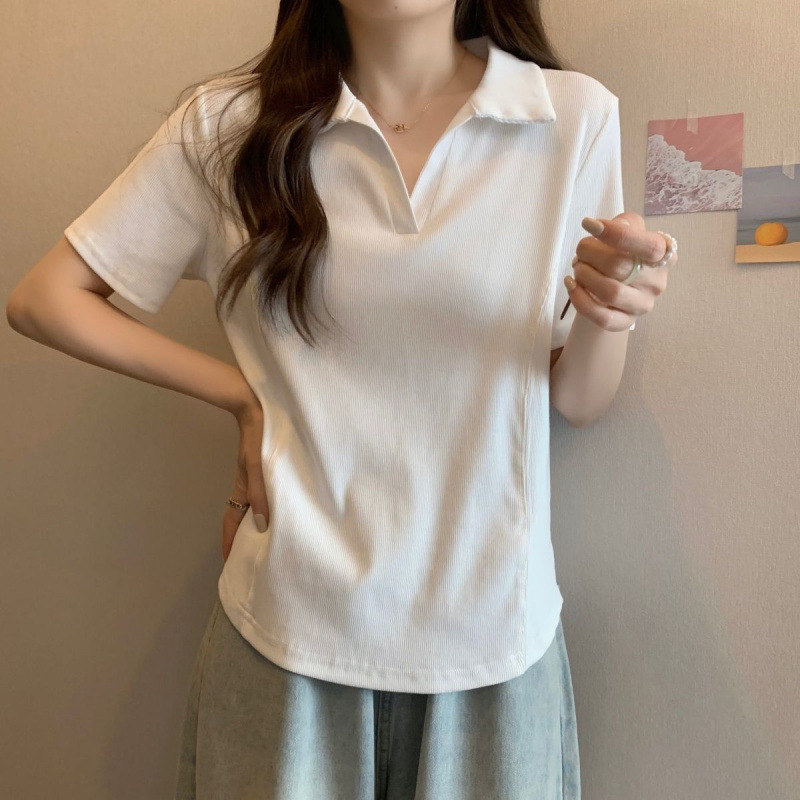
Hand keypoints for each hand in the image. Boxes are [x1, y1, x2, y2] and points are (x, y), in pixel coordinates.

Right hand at [222, 402, 269, 563]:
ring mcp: (261, 481)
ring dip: (264, 526)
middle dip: (248, 540)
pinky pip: (272, 497)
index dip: (230, 544)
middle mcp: (250, 489)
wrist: (261, 410)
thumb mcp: (257, 467)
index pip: (232, 524)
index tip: (230, 563)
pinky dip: (277, 509)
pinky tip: (289, 514)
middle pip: (246, 520)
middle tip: (256, 560)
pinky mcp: (273, 473)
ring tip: (275, 544)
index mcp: (242, 490)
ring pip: (260, 509)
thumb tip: (263, 526)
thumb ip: (261, 494)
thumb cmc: (257, 437)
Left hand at [563, 212, 675, 330]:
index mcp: (665, 255)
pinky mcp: (626, 322)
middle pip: (620, 266)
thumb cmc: (626, 253)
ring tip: (577, 267)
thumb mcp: (631, 230)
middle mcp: (657, 281)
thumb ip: (624, 223)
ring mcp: (642, 304)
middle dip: (590, 253)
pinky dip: (580, 299)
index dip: (616, 234)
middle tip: (580, 250)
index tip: (589, 225)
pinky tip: (571, 284)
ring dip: (584, 275)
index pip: (648, 245)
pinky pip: (601, 317)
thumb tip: (600, 227)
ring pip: (610, 292)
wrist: (621, 286)